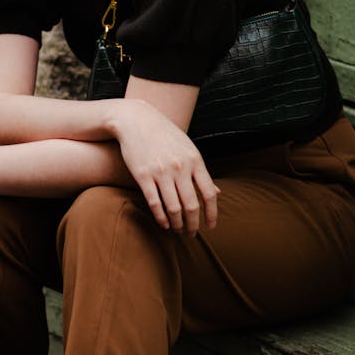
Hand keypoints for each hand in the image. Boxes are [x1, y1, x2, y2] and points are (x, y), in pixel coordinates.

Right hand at [113, 100, 218, 234]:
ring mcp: (161, 172)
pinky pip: (154, 202)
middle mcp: (180, 167)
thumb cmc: (165, 136)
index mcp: (195, 161)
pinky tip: (164, 224)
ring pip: (173, 207)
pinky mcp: (143, 175)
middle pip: (191, 205)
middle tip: (192, 234)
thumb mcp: (188, 149)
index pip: (209, 194)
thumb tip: (217, 192)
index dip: (212, 214)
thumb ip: (201, 172)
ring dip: (177, 223)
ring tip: (178, 230)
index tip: (211, 226)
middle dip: (193, 224)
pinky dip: (160, 217)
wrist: (136, 120)